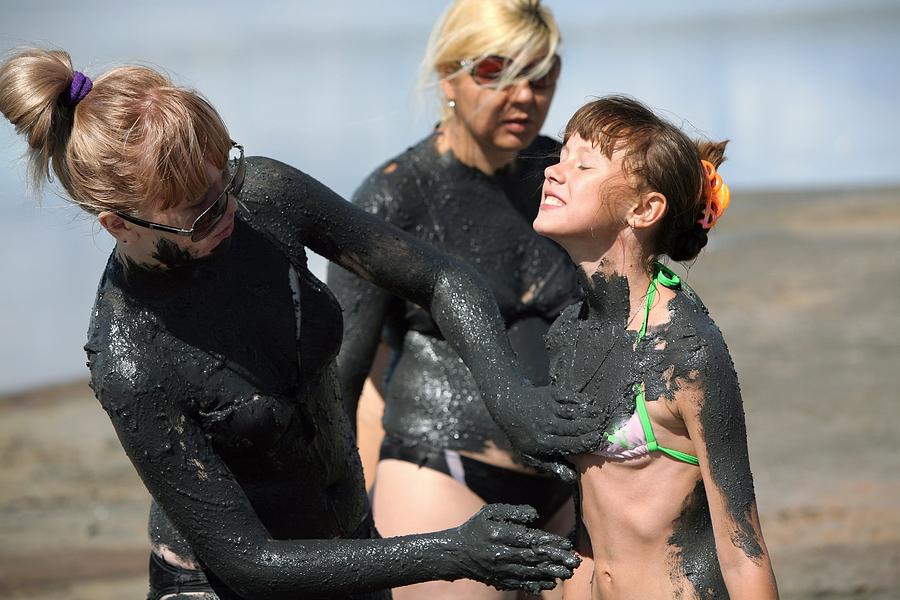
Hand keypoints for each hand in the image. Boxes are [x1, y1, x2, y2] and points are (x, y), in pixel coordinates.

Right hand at [450, 504, 580, 592]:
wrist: (456, 553)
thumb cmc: (475, 528)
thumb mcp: (490, 512)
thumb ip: (513, 512)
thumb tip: (534, 515)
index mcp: (501, 535)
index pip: (531, 540)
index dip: (550, 543)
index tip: (567, 544)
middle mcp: (503, 554)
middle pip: (534, 558)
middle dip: (556, 560)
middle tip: (575, 562)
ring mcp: (502, 570)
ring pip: (531, 572)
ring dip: (551, 573)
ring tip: (568, 573)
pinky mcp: (501, 579)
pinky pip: (522, 583)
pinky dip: (537, 584)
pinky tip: (550, 582)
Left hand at [494, 385, 605, 463]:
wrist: (508, 405)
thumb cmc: (522, 434)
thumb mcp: (530, 454)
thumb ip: (552, 466)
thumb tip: (572, 477)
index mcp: (544, 443)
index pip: (574, 445)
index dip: (590, 443)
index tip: (600, 442)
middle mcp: (547, 426)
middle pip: (578, 428)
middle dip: (594, 429)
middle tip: (605, 428)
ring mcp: (548, 409)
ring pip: (576, 413)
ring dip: (591, 414)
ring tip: (601, 416)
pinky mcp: (550, 394)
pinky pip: (570, 398)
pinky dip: (581, 401)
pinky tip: (588, 404)